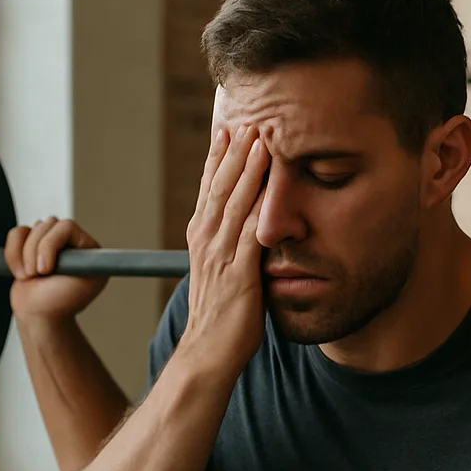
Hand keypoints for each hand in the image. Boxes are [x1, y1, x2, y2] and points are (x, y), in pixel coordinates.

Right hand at [6, 218, 107, 322]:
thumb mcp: (77, 282)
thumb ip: (76, 258)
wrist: (38, 317)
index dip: (50, 244)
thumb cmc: (60, 304)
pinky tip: (20, 272)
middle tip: (38, 276)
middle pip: (47, 224)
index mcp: (89, 250)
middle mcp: (72, 243)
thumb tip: (76, 240)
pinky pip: (17, 233)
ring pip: (32, 228)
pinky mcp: (32, 245)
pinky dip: (12, 253)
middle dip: (34, 252)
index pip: (67, 226)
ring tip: (30, 277)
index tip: (45, 270)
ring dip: (23, 256)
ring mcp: (52, 242)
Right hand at [179, 114, 269, 370]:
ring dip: (245, 167)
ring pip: (232, 200)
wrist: (207, 354)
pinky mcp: (239, 270)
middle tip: (245, 117)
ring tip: (258, 136)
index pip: (209, 190)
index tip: (226, 130)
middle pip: (219, 186)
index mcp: (202, 240)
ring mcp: (220, 254)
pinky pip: (249, 227)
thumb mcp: (223, 276)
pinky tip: (269, 180)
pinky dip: (258, 199)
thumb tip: (249, 234)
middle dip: (232, 150)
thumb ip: (232, 251)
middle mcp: (206, 240)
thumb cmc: (221, 320)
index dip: (217, 159)